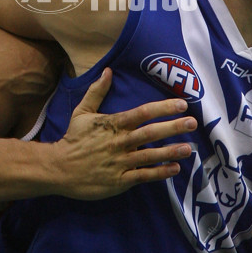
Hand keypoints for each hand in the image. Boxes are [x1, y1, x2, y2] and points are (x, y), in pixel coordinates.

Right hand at [51, 68, 195, 199]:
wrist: (59, 168)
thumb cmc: (74, 139)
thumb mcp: (82, 112)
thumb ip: (97, 91)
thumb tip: (108, 71)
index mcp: (113, 124)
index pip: (142, 113)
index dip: (162, 108)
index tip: (181, 104)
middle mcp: (120, 142)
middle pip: (150, 133)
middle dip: (172, 127)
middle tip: (192, 123)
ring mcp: (120, 162)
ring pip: (150, 156)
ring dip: (170, 152)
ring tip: (189, 148)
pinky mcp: (120, 180)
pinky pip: (143, 176)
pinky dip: (159, 173)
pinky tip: (174, 169)